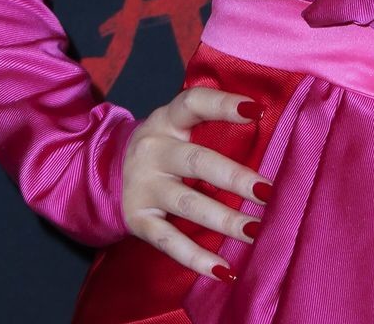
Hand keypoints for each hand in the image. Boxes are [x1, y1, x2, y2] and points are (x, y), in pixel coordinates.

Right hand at [120, 85, 271, 281]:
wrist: (106, 173)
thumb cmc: (163, 147)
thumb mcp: (176, 126)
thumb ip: (209, 126)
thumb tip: (267, 130)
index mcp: (166, 120)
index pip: (193, 103)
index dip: (223, 104)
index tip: (258, 111)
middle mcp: (152, 150)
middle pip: (196, 162)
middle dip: (234, 177)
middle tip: (267, 192)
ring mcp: (143, 186)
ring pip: (188, 204)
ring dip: (224, 220)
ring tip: (254, 230)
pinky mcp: (138, 220)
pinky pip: (169, 241)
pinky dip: (197, 258)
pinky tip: (225, 270)